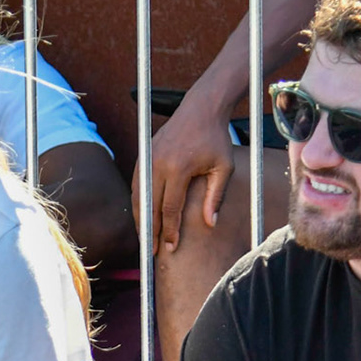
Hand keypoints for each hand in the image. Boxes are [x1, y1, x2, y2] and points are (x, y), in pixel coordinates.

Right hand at [143, 98, 234, 254]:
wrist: (201, 109)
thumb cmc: (215, 139)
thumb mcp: (223, 168)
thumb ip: (215, 197)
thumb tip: (210, 224)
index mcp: (178, 169)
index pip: (170, 209)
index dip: (169, 231)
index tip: (169, 247)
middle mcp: (159, 163)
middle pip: (149, 206)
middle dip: (150, 231)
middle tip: (152, 251)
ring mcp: (148, 158)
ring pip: (139, 196)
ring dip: (140, 218)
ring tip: (145, 237)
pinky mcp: (144, 154)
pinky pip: (137, 183)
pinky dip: (138, 201)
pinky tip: (143, 214)